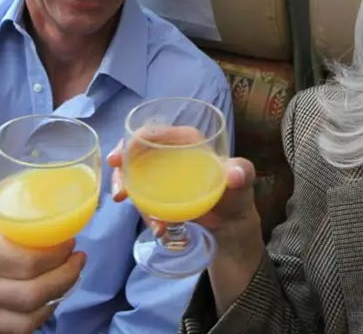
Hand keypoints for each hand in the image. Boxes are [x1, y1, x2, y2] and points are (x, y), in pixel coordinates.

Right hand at [0, 197, 85, 333]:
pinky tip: (44, 301)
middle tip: (76, 263)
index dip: (58, 256)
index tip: (71, 245)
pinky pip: (13, 333)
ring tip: (65, 282)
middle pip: (30, 294)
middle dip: (65, 279)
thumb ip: (14, 202)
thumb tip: (57, 194)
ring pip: (25, 321)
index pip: (27, 260)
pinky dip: (36, 318)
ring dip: (55, 301)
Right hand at [106, 131, 261, 245]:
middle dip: (122, 170)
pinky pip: (143, 199)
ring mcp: (162, 176)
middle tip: (119, 193)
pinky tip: (158, 228)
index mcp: (187, 141)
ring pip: (134, 177)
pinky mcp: (160, 196)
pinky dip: (145, 213)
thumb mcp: (243, 182)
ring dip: (131, 195)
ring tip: (149, 220)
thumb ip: (242, 173)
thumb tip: (234, 175)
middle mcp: (170, 155)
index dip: (132, 142)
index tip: (119, 160)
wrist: (231, 226)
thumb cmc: (236, 195)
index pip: (154, 134)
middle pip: (136, 154)